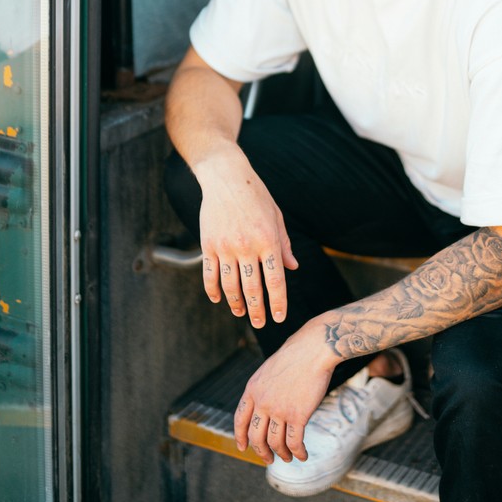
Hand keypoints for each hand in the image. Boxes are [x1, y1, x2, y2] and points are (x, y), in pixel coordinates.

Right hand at [196, 145, 298, 326]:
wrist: (226, 177)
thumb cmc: (256, 196)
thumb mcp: (276, 217)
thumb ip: (284, 244)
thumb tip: (292, 268)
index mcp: (268, 240)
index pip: (275, 281)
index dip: (278, 303)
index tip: (279, 317)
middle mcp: (247, 246)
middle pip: (252, 288)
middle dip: (257, 310)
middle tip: (260, 323)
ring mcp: (225, 247)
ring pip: (230, 286)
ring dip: (236, 304)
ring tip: (241, 312)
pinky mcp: (208, 245)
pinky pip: (210, 275)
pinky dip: (214, 290)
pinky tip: (218, 299)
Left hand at [234, 322, 335, 463]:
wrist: (313, 348)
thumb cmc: (295, 355)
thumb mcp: (269, 369)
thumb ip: (264, 389)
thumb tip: (265, 408)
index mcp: (253, 389)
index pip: (240, 420)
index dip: (240, 436)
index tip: (243, 447)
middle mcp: (263, 402)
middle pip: (256, 437)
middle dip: (261, 452)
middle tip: (268, 459)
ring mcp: (279, 409)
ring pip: (275, 442)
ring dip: (281, 454)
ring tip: (287, 457)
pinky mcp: (298, 415)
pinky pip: (294, 442)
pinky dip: (298, 452)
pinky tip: (303, 455)